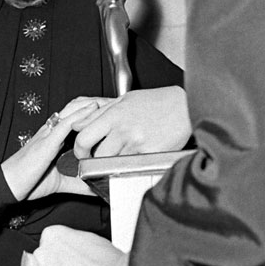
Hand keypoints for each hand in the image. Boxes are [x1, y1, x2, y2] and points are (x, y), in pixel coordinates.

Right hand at [0, 97, 99, 201]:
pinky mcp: (46, 141)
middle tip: (111, 102)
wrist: (9, 185)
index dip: (90, 115)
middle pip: (74, 113)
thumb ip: (78, 184)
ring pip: (72, 115)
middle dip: (92, 107)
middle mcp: (51, 133)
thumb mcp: (61, 182)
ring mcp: (48, 135)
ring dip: (89, 107)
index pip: (75, 122)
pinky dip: (79, 116)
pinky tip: (91, 110)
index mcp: (54, 139)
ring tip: (106, 101)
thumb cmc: (29, 181)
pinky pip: (64, 124)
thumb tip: (95, 189)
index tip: (108, 111)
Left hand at [72, 86, 189, 158]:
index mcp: (114, 114)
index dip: (79, 148)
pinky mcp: (149, 154)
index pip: (84, 136)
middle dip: (91, 160)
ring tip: (121, 155)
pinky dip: (131, 164)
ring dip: (113, 163)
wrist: (185, 107)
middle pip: (95, 154)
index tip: (82, 152)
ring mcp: (137, 143)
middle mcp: (123, 129)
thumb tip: (79, 123)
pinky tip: (138, 156)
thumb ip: (100, 113)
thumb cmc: (157, 102)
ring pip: (112, 163)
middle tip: (94, 161)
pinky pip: (132, 166)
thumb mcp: (125, 100)